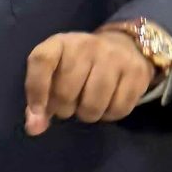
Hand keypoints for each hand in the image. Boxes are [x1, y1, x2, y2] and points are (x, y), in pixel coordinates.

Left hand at [23, 29, 153, 135]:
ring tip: (88, 104)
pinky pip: (117, 110)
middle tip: (71, 103)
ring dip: (87, 114)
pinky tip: (107, 104)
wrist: (125, 46)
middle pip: (66, 93)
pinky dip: (109, 115)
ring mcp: (114, 58)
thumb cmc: (81, 65)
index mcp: (61, 42)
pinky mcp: (137, 73)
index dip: (36, 91)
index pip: (41, 61)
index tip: (37, 114)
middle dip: (64, 109)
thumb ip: (41, 101)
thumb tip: (34, 128)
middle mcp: (87, 45)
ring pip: (92, 106)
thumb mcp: (56, 73)